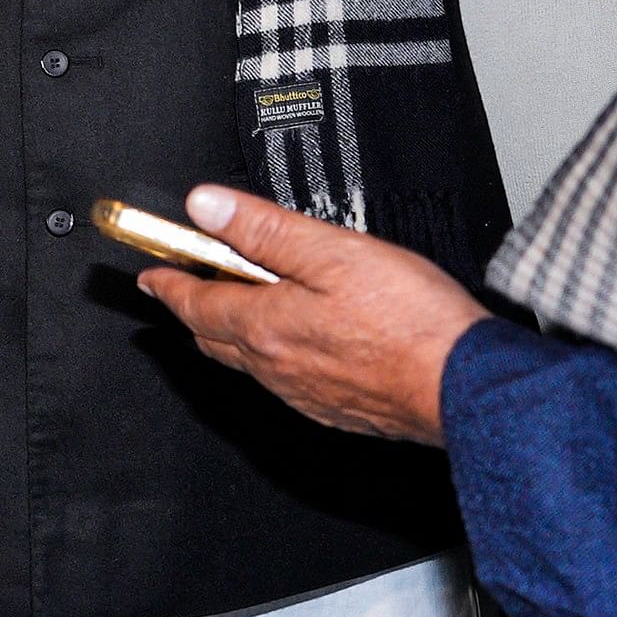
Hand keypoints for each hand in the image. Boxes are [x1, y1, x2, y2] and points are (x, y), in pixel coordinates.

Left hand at [135, 184, 487, 444]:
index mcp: (266, 326)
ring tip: (235, 309)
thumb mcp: (333, 252)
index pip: (196, 303)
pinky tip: (295, 345)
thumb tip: (206, 207)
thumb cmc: (411, 323)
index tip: (151, 273)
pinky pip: (285, 382)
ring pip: (250, 362)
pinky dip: (273, 357)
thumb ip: (264, 228)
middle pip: (215, 337)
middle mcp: (277, 367)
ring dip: (233, 332)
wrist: (465, 387)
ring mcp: (306, 393)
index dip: (168, 283)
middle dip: (194, 309)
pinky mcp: (337, 409)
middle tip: (182, 288)